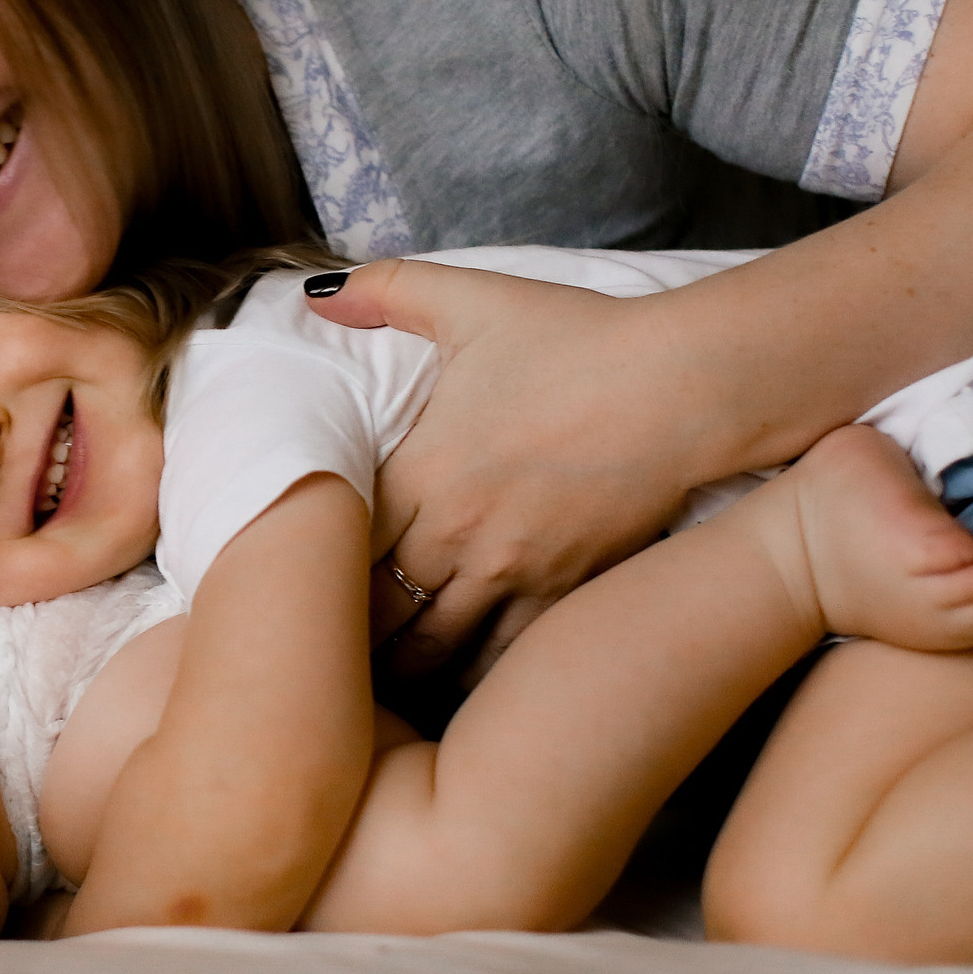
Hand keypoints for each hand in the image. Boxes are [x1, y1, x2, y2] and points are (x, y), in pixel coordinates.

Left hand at [309, 260, 705, 678]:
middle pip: (373, 609)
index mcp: (421, 469)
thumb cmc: (578, 341)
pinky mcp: (563, 594)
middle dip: (342, 630)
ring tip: (374, 679)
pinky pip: (502, 659)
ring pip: (433, 648)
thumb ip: (385, 291)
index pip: (337, 543)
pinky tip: (453, 682)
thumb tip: (313, 296)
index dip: (307, 567)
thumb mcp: (473, 299)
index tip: (289, 580)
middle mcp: (456, 534)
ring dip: (400, 664)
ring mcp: (512, 572)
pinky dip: (472, 676)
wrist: (683, 387)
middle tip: (317, 646)